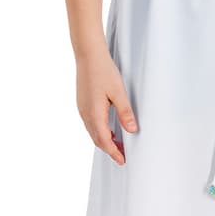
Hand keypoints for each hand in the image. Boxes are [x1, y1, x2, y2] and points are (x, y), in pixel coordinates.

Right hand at [76, 49, 137, 164]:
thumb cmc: (103, 71)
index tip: (122, 160)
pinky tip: (108, 128)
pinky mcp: (82, 103)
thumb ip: (125, 113)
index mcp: (94, 114)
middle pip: (97, 139)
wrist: (88, 55)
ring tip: (118, 144)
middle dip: (109, 149)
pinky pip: (90, 123)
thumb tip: (132, 130)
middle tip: (122, 155)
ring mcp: (82, 109)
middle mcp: (86, 114)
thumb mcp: (119, 92)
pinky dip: (99, 131)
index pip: (104, 141)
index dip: (114, 152)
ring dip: (104, 140)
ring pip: (93, 132)